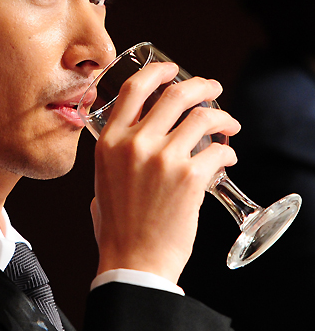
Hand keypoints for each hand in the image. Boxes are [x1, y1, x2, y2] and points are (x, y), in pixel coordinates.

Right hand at [91, 62, 240, 283]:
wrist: (134, 261)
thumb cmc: (117, 227)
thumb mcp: (101, 182)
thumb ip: (113, 157)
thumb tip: (129, 146)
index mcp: (109, 141)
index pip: (133, 89)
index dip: (157, 72)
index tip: (172, 69)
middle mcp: (135, 143)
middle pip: (175, 94)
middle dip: (200, 86)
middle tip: (212, 89)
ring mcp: (163, 159)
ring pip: (202, 117)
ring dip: (222, 115)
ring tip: (229, 123)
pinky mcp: (190, 178)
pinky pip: (218, 151)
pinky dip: (228, 151)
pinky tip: (228, 157)